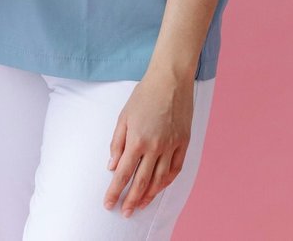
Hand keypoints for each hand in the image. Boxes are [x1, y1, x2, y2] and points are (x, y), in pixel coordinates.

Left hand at [104, 72, 193, 216]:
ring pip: (159, 179)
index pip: (123, 174)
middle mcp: (155, 147)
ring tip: (141, 206)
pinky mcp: (183, 143)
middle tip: (125, 212)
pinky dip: (167, 181)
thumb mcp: (123, 117)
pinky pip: (175, 169)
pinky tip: (159, 188)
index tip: (109, 204)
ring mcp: (171, 146)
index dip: (115, 191)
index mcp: (136, 140)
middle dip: (131, 200)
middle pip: (141, 182)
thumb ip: (117, 143)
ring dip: (149, 195)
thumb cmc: (143, 95)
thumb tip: (112, 166)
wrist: (170, 80)